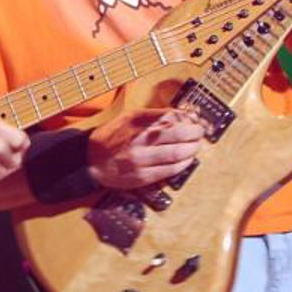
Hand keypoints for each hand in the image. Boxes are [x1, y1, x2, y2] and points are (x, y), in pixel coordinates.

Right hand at [86, 109, 204, 188]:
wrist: (91, 160)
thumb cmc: (112, 137)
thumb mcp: (128, 118)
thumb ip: (153, 116)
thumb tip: (180, 115)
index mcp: (136, 121)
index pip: (170, 117)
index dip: (187, 118)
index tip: (195, 119)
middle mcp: (139, 139)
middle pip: (177, 134)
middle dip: (195, 133)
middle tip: (200, 132)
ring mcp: (141, 159)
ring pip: (176, 153)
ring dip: (191, 149)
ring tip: (196, 146)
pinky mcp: (142, 176)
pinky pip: (169, 170)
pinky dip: (182, 164)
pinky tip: (186, 160)